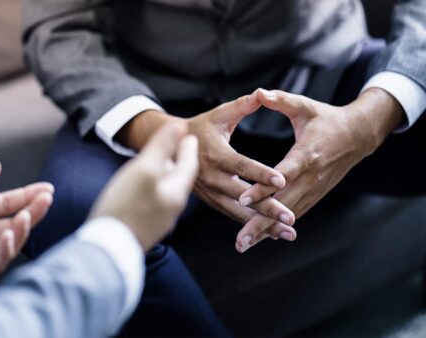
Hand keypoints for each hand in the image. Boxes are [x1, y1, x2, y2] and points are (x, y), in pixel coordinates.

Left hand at [0, 160, 53, 280]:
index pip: (7, 203)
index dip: (27, 196)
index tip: (47, 188)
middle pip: (14, 222)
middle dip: (33, 211)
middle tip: (47, 198)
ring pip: (10, 242)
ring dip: (23, 229)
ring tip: (27, 215)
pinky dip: (5, 251)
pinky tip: (7, 235)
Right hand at [90, 123, 198, 250]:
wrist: (107, 249)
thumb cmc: (126, 206)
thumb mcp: (145, 169)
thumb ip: (162, 147)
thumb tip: (180, 127)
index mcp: (176, 192)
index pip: (189, 165)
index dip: (187, 147)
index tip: (188, 134)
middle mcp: (171, 208)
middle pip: (179, 179)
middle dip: (178, 161)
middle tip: (177, 146)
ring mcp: (158, 220)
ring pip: (166, 191)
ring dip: (165, 175)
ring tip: (159, 165)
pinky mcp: (143, 228)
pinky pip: (153, 202)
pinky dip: (153, 189)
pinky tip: (141, 189)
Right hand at [188, 95, 295, 231]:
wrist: (169, 148)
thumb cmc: (199, 128)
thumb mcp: (218, 115)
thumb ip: (240, 106)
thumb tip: (260, 94)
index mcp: (215, 154)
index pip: (241, 165)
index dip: (260, 173)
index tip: (282, 180)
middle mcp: (212, 177)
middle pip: (242, 195)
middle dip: (267, 208)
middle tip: (290, 218)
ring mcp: (211, 192)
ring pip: (238, 211)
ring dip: (263, 224)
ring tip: (287, 233)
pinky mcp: (211, 201)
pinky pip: (232, 214)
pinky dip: (251, 224)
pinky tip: (271, 232)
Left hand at [235, 88, 403, 252]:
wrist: (359, 135)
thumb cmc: (327, 119)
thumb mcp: (305, 107)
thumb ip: (281, 101)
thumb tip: (259, 92)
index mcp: (307, 155)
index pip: (282, 175)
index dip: (263, 188)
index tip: (243, 199)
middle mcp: (311, 178)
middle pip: (282, 205)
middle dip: (259, 223)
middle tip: (239, 240)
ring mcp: (314, 190)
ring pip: (286, 215)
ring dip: (265, 232)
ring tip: (243, 245)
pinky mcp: (314, 195)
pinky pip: (293, 214)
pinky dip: (277, 228)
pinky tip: (259, 239)